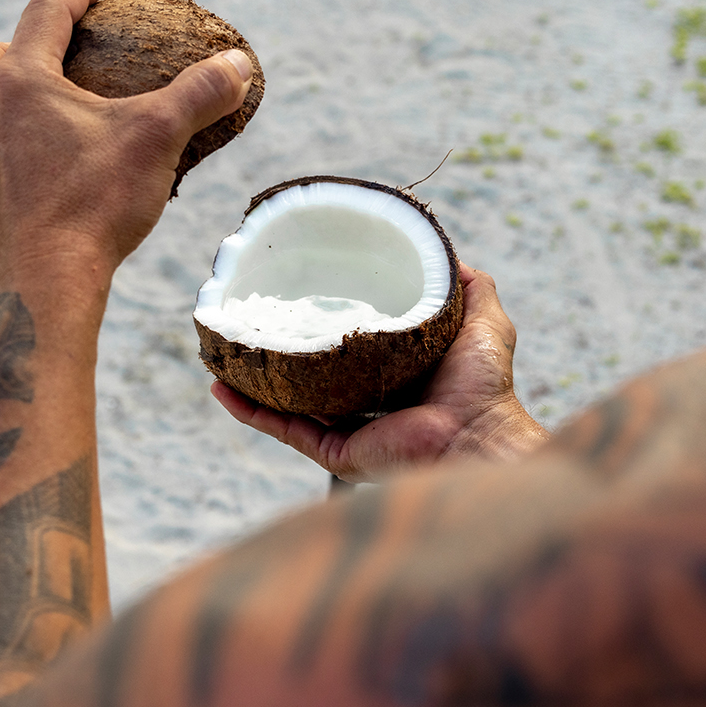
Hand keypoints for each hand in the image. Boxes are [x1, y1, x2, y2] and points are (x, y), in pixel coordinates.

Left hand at [0, 0, 253, 290]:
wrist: (46, 283)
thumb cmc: (98, 205)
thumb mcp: (158, 139)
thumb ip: (198, 94)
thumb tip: (239, 64)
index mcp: (20, 81)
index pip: (45, 14)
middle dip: (18, 46)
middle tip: (50, 52)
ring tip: (15, 107)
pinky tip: (7, 166)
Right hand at [211, 264, 548, 481]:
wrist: (479, 434)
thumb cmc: (484, 384)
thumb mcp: (481, 319)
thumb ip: (467, 287)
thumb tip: (447, 254)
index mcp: (395, 378)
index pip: (351, 348)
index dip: (327, 322)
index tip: (302, 291)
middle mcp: (367, 406)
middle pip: (313, 376)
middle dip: (281, 351)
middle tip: (254, 318)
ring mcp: (348, 431)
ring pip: (287, 402)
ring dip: (254, 379)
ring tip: (223, 349)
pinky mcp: (335, 452)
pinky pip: (283, 428)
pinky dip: (250, 411)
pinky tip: (221, 386)